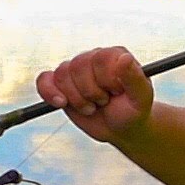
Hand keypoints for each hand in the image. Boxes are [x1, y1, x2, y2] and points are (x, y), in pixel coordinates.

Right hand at [35, 46, 153, 144]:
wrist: (121, 128)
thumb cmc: (134, 111)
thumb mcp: (140, 97)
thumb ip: (134, 78)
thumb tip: (125, 58)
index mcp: (115, 56)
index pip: (99, 58)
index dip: (105, 80)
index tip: (116, 93)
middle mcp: (94, 58)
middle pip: (78, 66)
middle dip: (90, 92)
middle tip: (104, 102)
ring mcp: (76, 71)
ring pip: (62, 74)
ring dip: (76, 98)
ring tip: (92, 107)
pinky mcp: (61, 84)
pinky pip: (44, 80)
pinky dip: (49, 92)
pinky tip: (61, 103)